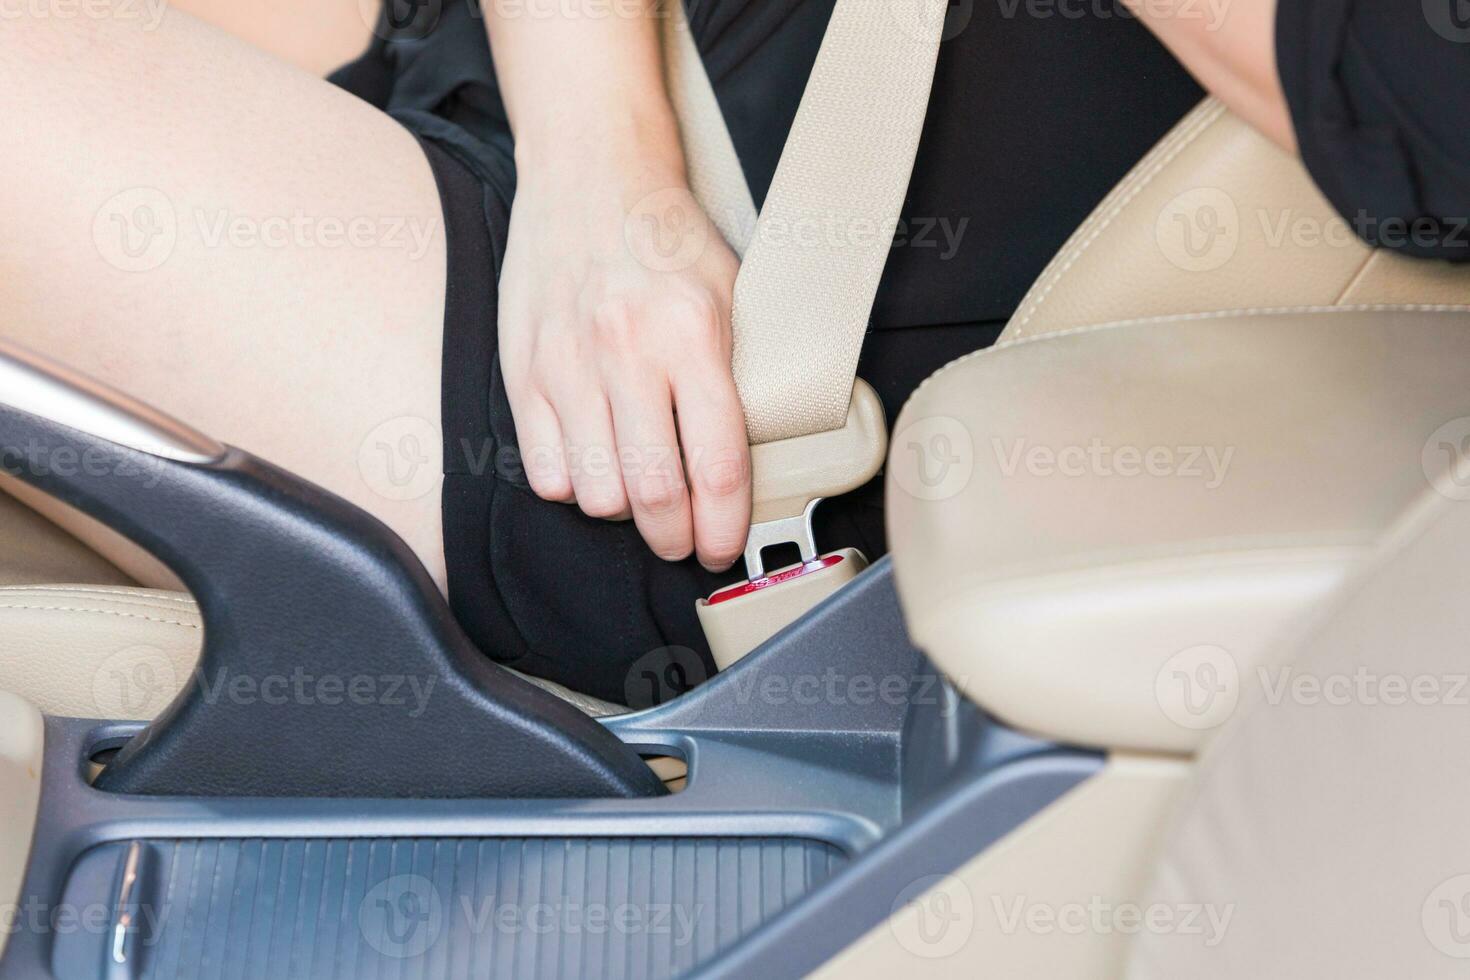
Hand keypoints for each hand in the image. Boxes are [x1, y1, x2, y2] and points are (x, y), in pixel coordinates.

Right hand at [497, 143, 750, 571]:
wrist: (589, 172)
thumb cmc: (666, 236)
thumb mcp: (730, 292)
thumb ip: (737, 374)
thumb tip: (744, 465)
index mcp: (694, 333)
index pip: (717, 464)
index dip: (724, 525)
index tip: (723, 544)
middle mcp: (628, 351)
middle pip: (653, 493)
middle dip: (673, 537)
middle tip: (682, 540)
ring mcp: (568, 362)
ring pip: (595, 492)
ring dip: (623, 510)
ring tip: (639, 492)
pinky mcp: (523, 368)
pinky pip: (545, 469)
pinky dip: (572, 485)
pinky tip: (593, 462)